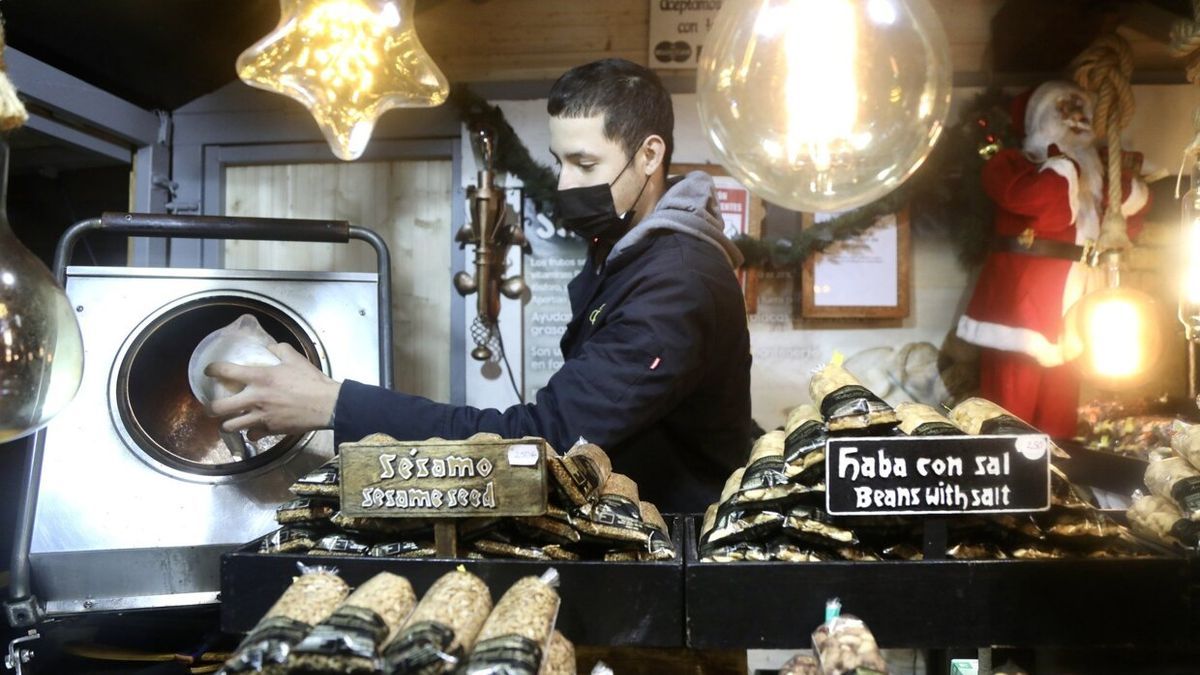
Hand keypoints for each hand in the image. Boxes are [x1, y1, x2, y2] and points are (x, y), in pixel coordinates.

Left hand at [205, 342, 341, 434]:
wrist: (326, 405)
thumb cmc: (311, 381)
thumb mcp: (295, 358)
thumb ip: (280, 350)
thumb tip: (271, 347)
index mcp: (259, 377)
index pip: (225, 371)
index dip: (212, 370)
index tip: (209, 371)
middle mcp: (254, 398)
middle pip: (218, 408)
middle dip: (210, 408)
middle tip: (212, 406)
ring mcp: (260, 417)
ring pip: (230, 426)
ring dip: (226, 424)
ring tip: (228, 421)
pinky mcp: (270, 430)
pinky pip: (251, 435)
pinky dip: (250, 433)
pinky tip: (253, 429)